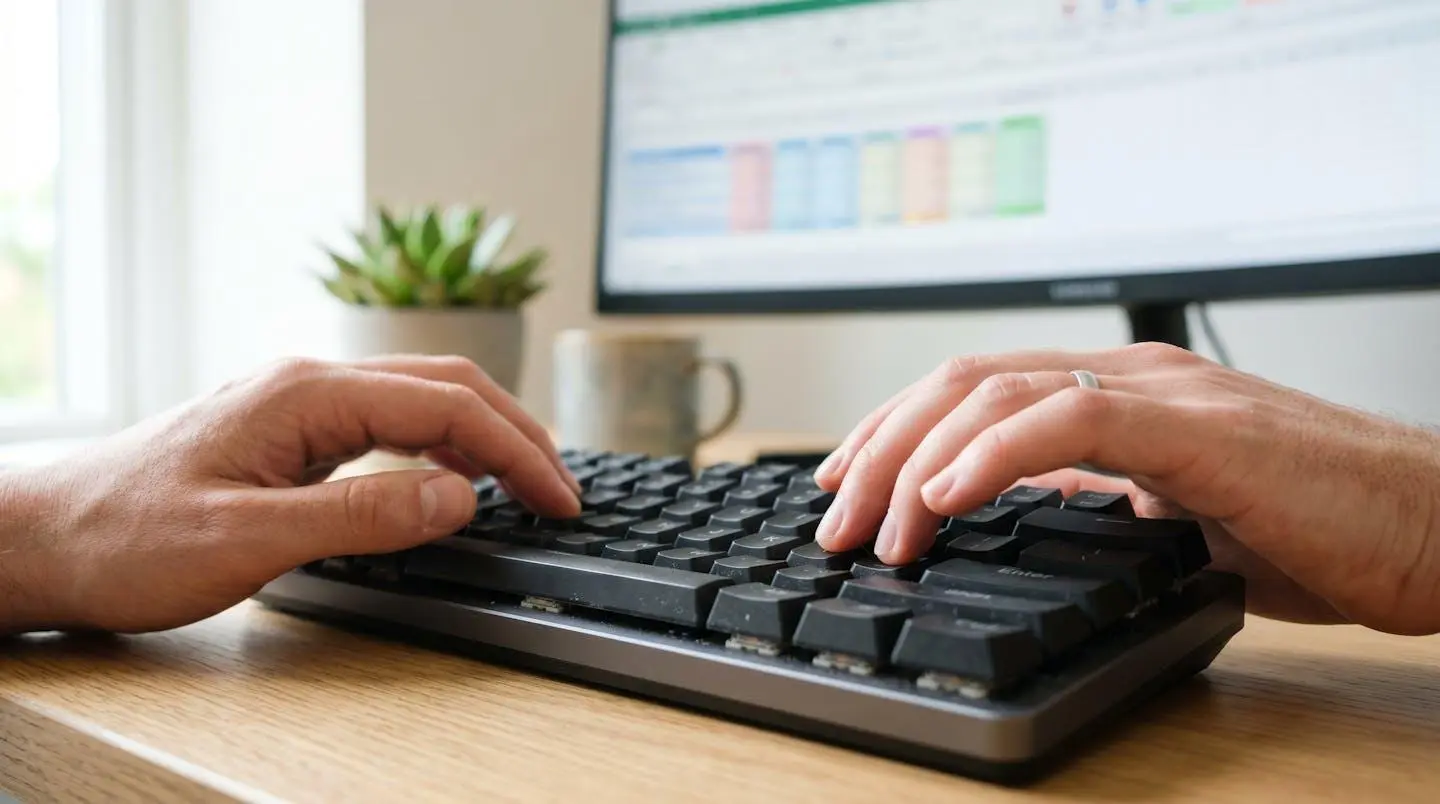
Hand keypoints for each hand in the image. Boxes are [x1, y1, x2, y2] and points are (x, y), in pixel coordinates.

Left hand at [0, 356, 579, 633]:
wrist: (41, 537)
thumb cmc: (124, 539)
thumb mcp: (247, 540)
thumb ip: (361, 516)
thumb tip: (458, 495)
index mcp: (305, 393)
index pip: (443, 405)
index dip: (515, 451)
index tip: (559, 495)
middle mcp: (308, 383)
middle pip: (444, 385)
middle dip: (517, 433)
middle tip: (563, 491)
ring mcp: (298, 404)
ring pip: (421, 398)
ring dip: (484, 435)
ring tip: (531, 482)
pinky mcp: (290, 432)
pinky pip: (388, 423)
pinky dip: (441, 446)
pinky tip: (456, 476)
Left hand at [812, 343, 1439, 635]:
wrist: (1435, 527)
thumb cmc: (1320, 525)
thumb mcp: (1175, 514)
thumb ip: (1101, 496)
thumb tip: (1028, 513)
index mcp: (1115, 395)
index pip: (973, 389)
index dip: (894, 431)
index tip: (846, 485)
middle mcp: (1125, 378)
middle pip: (960, 383)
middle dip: (878, 449)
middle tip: (836, 520)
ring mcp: (1159, 394)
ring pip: (994, 393)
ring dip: (914, 462)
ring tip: (878, 529)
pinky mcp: (1196, 430)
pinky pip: (1068, 420)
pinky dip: (990, 455)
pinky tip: (947, 498)